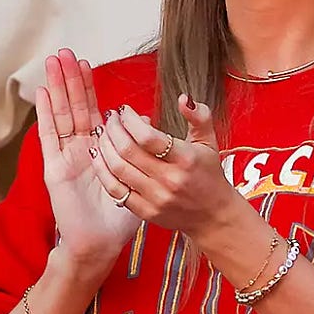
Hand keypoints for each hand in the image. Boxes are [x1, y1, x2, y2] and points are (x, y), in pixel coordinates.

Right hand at [34, 49, 139, 265]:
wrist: (100, 244)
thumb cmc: (120, 218)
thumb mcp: (142, 180)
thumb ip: (149, 152)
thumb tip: (151, 124)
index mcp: (101, 151)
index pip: (93, 112)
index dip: (89, 89)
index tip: (87, 64)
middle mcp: (81, 150)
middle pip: (74, 108)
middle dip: (70, 80)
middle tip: (65, 52)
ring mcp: (66, 158)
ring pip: (61, 115)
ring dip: (57, 89)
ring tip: (53, 62)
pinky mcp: (55, 169)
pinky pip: (50, 137)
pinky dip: (45, 114)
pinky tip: (42, 93)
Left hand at [89, 93, 243, 241]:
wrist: (213, 215)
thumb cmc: (209, 175)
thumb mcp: (209, 142)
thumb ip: (199, 117)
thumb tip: (184, 98)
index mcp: (186, 160)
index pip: (148, 136)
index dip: (130, 120)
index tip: (124, 110)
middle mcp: (170, 180)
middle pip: (128, 150)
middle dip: (113, 129)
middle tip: (110, 119)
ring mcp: (156, 197)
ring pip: (118, 169)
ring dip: (104, 147)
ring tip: (103, 134)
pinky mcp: (145, 211)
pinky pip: (115, 190)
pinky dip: (103, 171)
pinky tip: (100, 157)